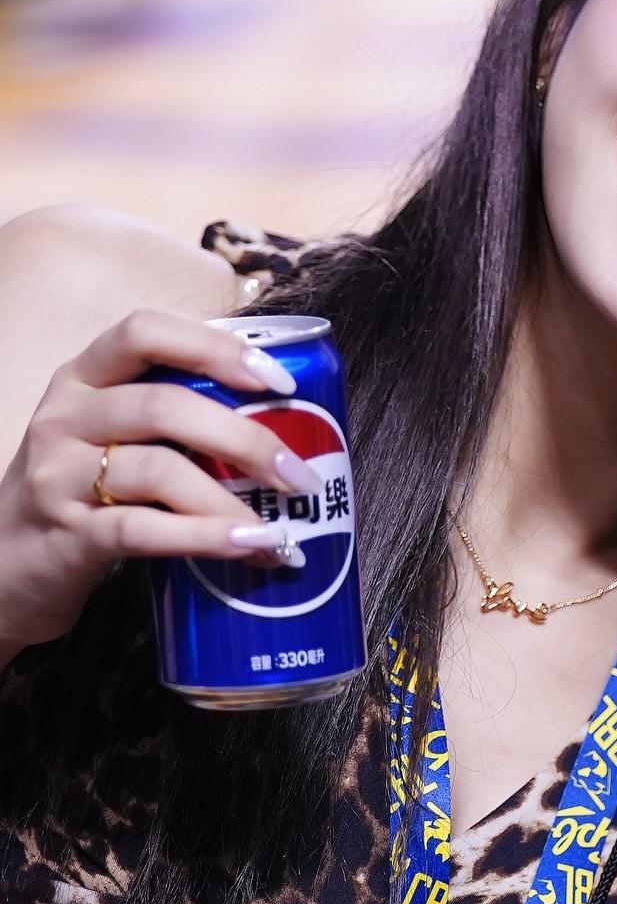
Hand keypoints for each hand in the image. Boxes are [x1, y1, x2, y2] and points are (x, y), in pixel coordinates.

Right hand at [0, 309, 318, 653]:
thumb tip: (283, 425)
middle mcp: (64, 417)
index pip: (145, 331)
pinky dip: (204, 538)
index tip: (279, 379)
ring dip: (232, 501)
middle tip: (300, 474)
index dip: (216, 347)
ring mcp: (57, 476)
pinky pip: (142, 530)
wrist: (2, 572)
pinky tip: (248, 547)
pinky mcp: (65, 535)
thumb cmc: (79, 497)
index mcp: (82, 378)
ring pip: (158, 470)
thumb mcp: (110, 439)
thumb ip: (173, 420)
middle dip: (244, 437)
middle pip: (164, 405)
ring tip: (281, 530)